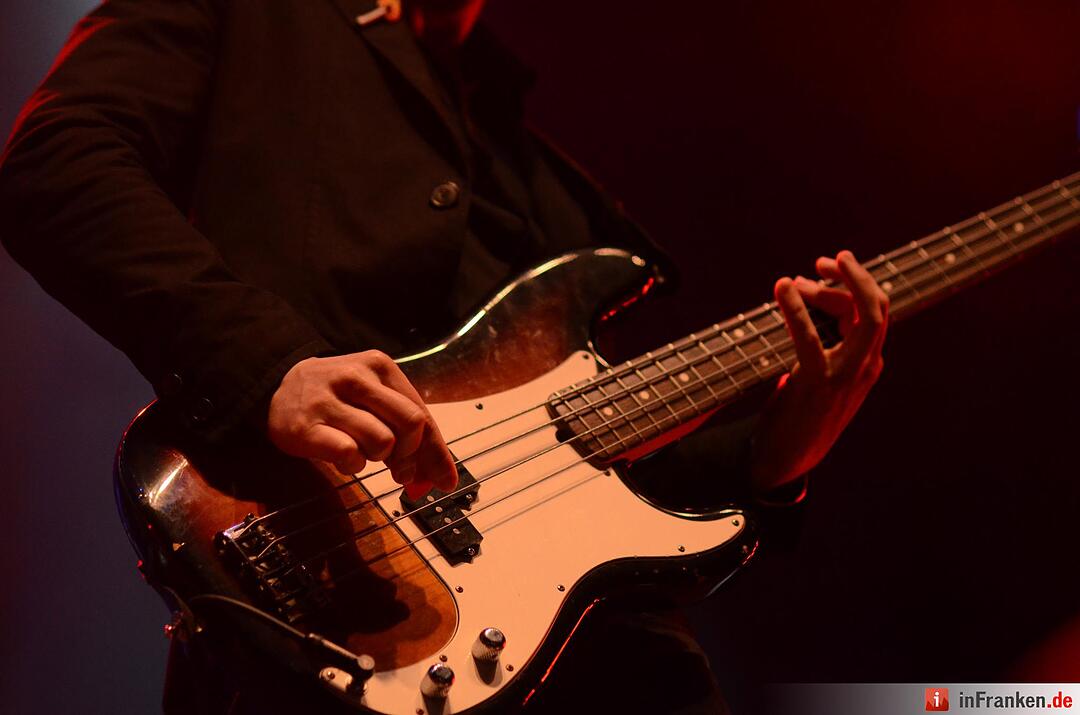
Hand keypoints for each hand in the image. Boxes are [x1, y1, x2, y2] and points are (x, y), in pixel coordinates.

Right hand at [267, 350, 456, 496]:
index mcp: (379, 366)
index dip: (435, 451)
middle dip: (411, 456)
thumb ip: (407, 432)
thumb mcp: (373, 399)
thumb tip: (441, 477)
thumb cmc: (337, 397)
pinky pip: (349, 454)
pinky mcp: (305, 427)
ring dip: (377, 458)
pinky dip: (353, 465)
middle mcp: (355, 377)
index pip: (422, 412)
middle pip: (410, 424)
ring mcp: (328, 400)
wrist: (277, 388)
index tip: (444, 480)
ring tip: (360, 451)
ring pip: (382, 441)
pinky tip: (344, 457)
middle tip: (400, 472)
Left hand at [751, 250, 888, 490]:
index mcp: (869, 363)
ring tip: (791, 282)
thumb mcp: (820, 376)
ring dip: (824, 289)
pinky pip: (811, 337)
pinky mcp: (820, 383)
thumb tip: (806, 306)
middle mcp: (866, 366)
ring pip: (854, 314)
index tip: (827, 267)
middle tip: (822, 262)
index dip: (856, 282)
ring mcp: (847, 375)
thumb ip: (824, 345)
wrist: (787, 459)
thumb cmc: (800, 414)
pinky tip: (782, 291)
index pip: (875, 311)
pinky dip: (797, 309)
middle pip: (875, 306)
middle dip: (853, 275)